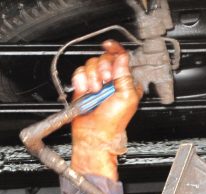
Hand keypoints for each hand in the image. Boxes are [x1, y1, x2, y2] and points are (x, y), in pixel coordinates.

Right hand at [70, 40, 141, 180]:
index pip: (121, 58)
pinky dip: (80, 81)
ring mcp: (97, 84)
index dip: (115, 50)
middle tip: (105, 82)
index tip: (109, 46)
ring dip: (91, 77)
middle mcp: (112, 82)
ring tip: (94, 92)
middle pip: (104, 58)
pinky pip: (79, 73)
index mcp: (126, 82)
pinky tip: (85, 92)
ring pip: (90, 65)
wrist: (94, 135)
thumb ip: (125, 75)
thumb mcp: (127, 98)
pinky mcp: (83, 87)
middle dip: (103, 69)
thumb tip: (121, 57)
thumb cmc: (112, 123)